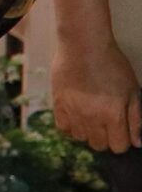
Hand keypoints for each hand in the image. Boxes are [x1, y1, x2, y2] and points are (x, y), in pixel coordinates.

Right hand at [53, 35, 141, 154]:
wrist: (83, 45)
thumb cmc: (112, 65)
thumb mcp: (132, 90)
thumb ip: (136, 118)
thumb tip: (137, 142)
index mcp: (113, 115)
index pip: (119, 146)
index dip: (123, 140)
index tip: (122, 131)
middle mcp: (92, 118)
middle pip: (99, 145)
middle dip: (107, 138)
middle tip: (107, 122)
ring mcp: (72, 112)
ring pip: (81, 138)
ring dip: (89, 132)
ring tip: (92, 116)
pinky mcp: (58, 104)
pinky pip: (64, 128)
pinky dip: (71, 126)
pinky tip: (77, 115)